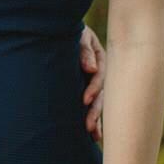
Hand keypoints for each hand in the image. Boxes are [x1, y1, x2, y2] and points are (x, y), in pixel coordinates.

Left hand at [79, 25, 105, 141]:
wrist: (63, 28)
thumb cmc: (73, 31)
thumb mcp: (80, 36)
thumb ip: (84, 50)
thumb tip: (91, 69)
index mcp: (100, 60)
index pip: (99, 77)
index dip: (93, 89)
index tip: (85, 100)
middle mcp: (99, 73)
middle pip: (101, 95)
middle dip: (95, 111)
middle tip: (89, 127)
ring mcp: (94, 82)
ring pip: (98, 103)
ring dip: (96, 119)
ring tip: (93, 135)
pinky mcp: (87, 88)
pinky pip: (92, 105)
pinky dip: (94, 119)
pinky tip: (94, 135)